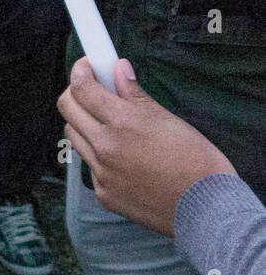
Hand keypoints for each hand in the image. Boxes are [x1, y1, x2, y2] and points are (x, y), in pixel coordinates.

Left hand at [57, 57, 234, 236]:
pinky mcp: (103, 193)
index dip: (81, 71)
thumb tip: (118, 68)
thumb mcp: (168, 119)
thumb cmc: (196, 160)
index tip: (87, 65)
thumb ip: (135, 94)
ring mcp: (101, 172)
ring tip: (108, 123)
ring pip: (74, 136)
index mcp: (123, 123)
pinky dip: (99, 155)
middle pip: (67, 108)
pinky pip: (90, 166)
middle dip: (75, 92)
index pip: (82, 87)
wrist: (207, 209)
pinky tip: (123, 157)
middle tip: (91, 89)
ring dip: (84, 123)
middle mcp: (105, 147)